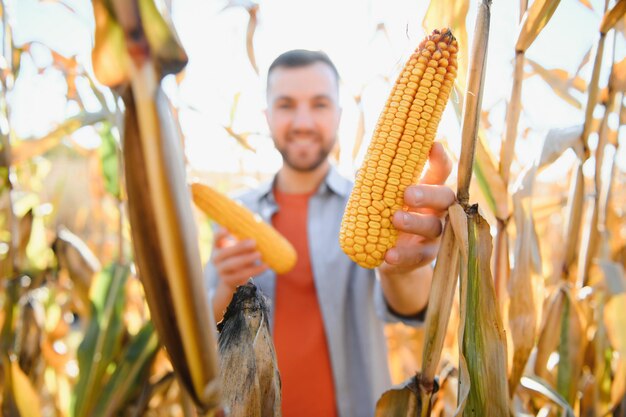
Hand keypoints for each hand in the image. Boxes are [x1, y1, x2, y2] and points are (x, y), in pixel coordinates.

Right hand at [212, 228, 268, 291]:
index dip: (220, 234)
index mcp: (217, 247)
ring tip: (259, 254)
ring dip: (247, 259)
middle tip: (253, 242)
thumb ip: (244, 241)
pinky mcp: (229, 280)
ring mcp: (221, 271)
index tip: (226, 229)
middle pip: (225, 252)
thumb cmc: (236, 257)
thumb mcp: (237, 248)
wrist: (230, 279)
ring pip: (233, 264)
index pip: (216, 239)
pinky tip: (265, 265)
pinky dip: (255, 270)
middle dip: (239, 247)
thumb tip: (259, 234)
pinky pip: (242, 275)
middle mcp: (216, 259)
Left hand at [380, 142, 454, 275]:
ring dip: (414, 222)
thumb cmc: (387, 217)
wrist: (389, 255)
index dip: (440, 159)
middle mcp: (438, 210)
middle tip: (407, 194)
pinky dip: (403, 255)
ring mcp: (434, 235)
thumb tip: (362, 171)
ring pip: (433, 226)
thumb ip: (377, 184)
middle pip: (444, 198)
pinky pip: (417, 256)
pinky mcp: (425, 256)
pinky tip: (389, 254)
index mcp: (429, 189)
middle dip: (428, 194)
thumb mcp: (383, 199)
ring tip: (395, 219)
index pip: (441, 171)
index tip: (434, 145)